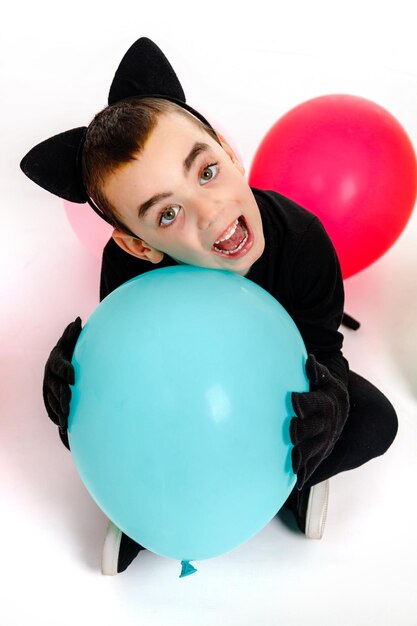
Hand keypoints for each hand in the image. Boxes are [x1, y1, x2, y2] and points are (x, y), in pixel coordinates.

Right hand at [42, 317, 81, 434]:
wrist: (60, 365)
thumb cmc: (69, 352)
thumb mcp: (70, 343)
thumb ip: (73, 334)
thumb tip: (77, 320)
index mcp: (56, 360)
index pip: (60, 365)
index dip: (66, 371)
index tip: (74, 378)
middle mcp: (50, 375)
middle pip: (55, 387)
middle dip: (62, 397)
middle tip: (69, 405)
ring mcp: (48, 388)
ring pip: (52, 401)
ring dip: (59, 411)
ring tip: (67, 420)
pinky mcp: (49, 398)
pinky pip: (50, 409)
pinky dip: (56, 417)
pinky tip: (63, 426)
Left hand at [290, 354, 348, 489]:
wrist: (346, 406)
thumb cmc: (326, 387)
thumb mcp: (326, 377)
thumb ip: (317, 372)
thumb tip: (310, 362)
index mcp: (326, 402)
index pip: (314, 401)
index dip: (305, 402)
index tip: (294, 400)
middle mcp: (327, 422)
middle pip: (315, 428)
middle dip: (303, 430)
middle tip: (292, 433)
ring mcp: (326, 439)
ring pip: (315, 448)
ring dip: (304, 455)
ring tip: (293, 462)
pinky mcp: (323, 451)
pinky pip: (316, 463)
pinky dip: (307, 472)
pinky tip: (298, 483)